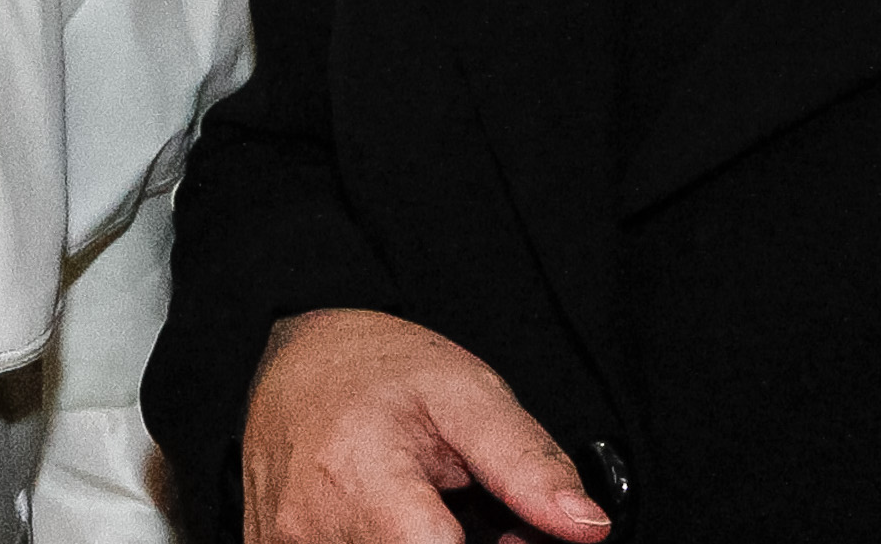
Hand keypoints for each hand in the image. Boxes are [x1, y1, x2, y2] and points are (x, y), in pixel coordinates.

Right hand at [242, 307, 605, 543]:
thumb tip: (587, 526)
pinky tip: (405, 528)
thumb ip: (526, 464)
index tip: (516, 536)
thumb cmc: (379, 369)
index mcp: (365, 484)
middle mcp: (314, 531)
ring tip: (441, 519)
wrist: (293, 355)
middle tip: (494, 528)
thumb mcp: (467, 393)